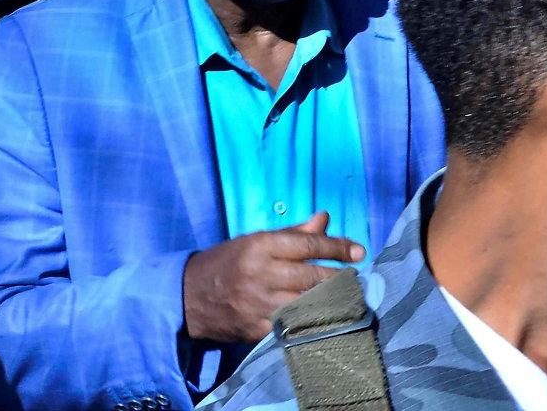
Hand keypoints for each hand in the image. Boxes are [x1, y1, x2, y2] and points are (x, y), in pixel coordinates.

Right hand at [181, 212, 364, 344]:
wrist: (186, 297)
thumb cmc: (228, 262)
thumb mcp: (255, 240)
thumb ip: (293, 233)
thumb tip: (325, 219)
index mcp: (261, 247)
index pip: (309, 245)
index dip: (338, 247)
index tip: (360, 251)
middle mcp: (260, 274)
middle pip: (312, 277)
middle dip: (340, 277)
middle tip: (356, 277)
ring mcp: (257, 304)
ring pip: (306, 303)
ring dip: (331, 300)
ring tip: (347, 295)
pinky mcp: (254, 329)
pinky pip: (291, 325)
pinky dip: (310, 320)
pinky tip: (325, 316)